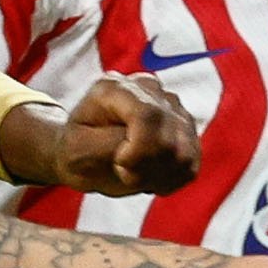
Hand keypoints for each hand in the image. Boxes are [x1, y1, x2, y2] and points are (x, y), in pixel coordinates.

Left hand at [0, 76, 199, 196]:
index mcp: (115, 87)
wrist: (85, 152)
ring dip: (158, 177)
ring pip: (184, 153)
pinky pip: (191, 164)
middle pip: (169, 138)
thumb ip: (108, 144)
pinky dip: (171, 180)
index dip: (140, 151)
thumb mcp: (77, 151)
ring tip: (135, 175)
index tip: (120, 166)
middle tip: (123, 175)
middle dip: (146, 169)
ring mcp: (171, 107)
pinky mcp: (186, 128)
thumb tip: (147, 144)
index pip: (148, 115)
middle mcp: (149, 89)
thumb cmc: (76, 149)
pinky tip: (150, 177)